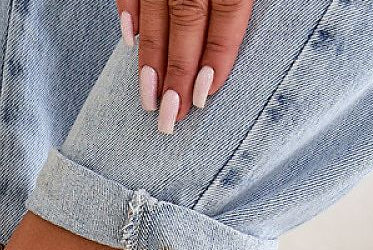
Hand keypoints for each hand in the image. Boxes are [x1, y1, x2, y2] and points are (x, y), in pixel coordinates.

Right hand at [117, 1, 254, 131]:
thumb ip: (244, 4)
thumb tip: (237, 52)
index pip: (228, 13)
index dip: (217, 55)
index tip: (203, 96)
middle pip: (187, 23)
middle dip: (178, 74)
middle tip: (170, 114)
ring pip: (156, 16)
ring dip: (151, 60)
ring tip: (149, 98)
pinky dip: (128, 15)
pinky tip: (130, 42)